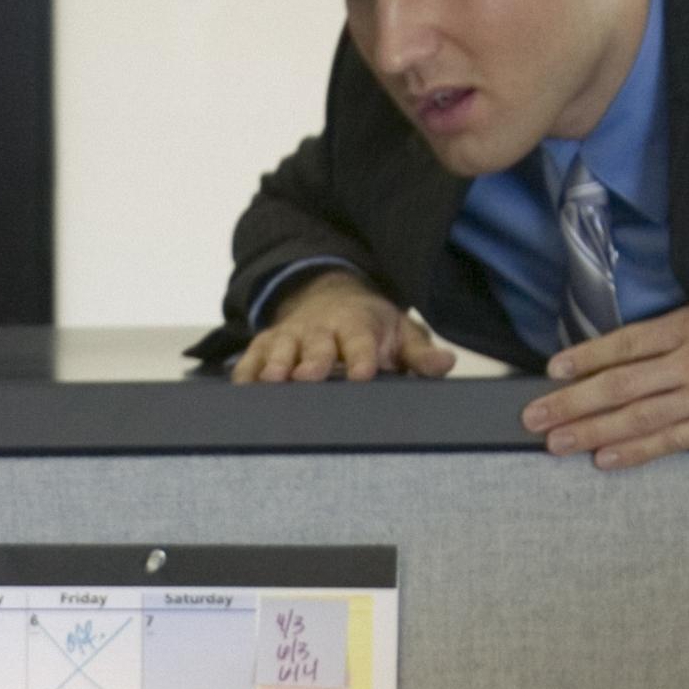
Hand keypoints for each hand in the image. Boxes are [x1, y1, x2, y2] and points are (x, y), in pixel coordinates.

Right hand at [230, 275, 446, 384]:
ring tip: (273, 380)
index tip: (363, 374)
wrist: (330, 299)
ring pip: (281, 350)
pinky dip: (245, 373)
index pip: (361, 341)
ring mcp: (290, 336)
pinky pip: (252, 359)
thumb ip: (418, 354)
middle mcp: (321, 329)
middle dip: (313, 360)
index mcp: (357, 326)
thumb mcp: (400, 333)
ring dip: (276, 364)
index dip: (362, 357)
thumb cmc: (370, 327)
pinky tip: (242, 390)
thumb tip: (446, 365)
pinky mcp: (265, 344)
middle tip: (309, 376)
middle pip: (317, 346)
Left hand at [523, 285, 688, 467]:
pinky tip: (605, 459)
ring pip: (636, 415)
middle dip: (571, 400)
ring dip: (591, 430)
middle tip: (533, 415)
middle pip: (618, 383)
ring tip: (555, 442)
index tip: (555, 369)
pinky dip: (636, 452)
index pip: (627, 342)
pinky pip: (671, 440)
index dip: (587, 357)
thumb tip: (677, 336)